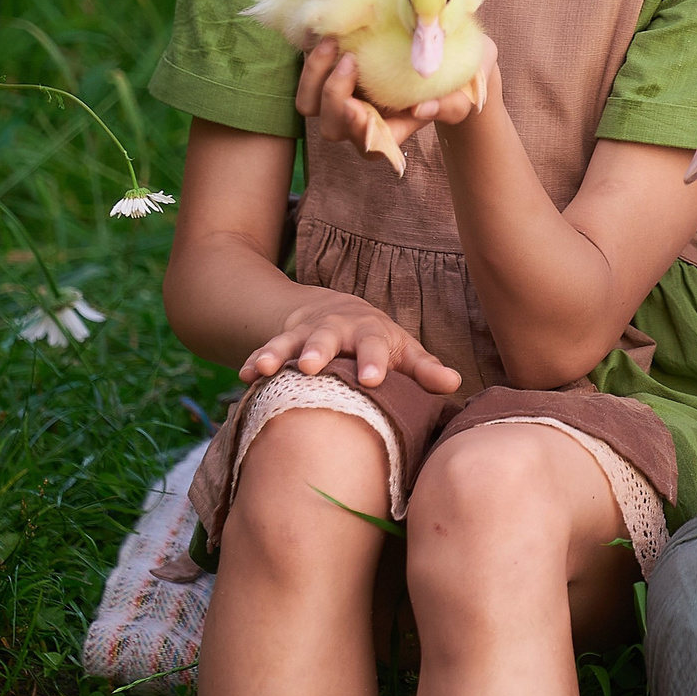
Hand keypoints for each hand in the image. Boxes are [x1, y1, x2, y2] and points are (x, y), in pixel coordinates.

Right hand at [240, 289, 463, 394]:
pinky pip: (264, 351)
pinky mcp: (280, 343)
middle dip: (319, 349)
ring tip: (262, 368)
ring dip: (276, 353)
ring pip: (289, 341)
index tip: (373, 378)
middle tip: (311, 366)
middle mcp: (336, 330)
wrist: (334, 310)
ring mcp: (304, 335)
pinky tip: (242, 378)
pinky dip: (252, 362)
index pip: (375, 344)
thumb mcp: (402, 349)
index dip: (374, 360)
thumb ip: (425, 369)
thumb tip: (454, 384)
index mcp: (370, 333)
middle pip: (327, 337)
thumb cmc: (376, 341)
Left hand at [295, 37, 495, 167]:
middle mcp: (361, 119)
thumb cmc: (459, 80)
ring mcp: (344, 97)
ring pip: (309, 104)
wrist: (448, 53)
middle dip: (334, 96)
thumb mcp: (465, 92)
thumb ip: (450, 105)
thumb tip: (422, 109)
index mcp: (391, 131)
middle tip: (351, 60)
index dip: (356, 130)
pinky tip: (329, 31)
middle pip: (331, 127)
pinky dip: (311, 56)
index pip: (367, 144)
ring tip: (334, 42)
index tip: (356, 106)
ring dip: (315, 76)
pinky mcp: (330, 73)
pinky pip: (307, 73)